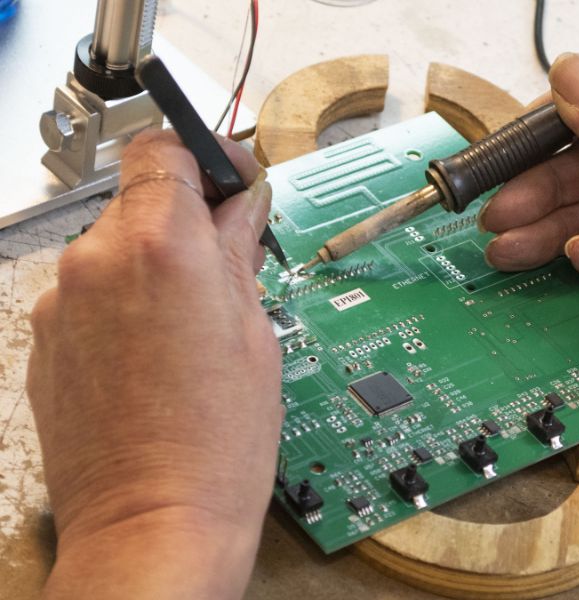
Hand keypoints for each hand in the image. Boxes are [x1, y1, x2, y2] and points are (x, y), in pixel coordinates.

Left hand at [27, 130, 281, 597]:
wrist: (154, 521)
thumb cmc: (217, 443)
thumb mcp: (254, 332)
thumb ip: (238, 254)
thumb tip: (244, 210)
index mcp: (161, 246)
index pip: (167, 149)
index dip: (207, 156)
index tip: (234, 181)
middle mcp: (97, 260)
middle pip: (142, 198)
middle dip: (188, 218)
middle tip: (229, 259)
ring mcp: (62, 301)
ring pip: (115, 246)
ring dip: (156, 263)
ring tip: (194, 323)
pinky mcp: (45, 338)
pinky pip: (91, 291)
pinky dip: (125, 300)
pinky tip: (157, 351)